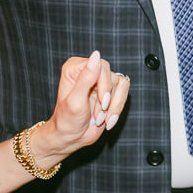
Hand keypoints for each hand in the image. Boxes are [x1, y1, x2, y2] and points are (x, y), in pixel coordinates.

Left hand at [31, 51, 129, 167]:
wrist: (72, 137)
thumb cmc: (67, 120)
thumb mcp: (76, 99)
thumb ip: (87, 77)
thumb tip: (96, 55)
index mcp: (76, 68)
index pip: (102, 66)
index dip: (105, 85)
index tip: (102, 102)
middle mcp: (89, 71)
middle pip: (113, 77)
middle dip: (108, 100)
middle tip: (97, 115)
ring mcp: (100, 81)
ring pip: (121, 86)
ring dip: (112, 107)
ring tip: (99, 118)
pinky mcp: (110, 91)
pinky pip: (125, 94)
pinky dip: (117, 109)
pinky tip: (107, 119)